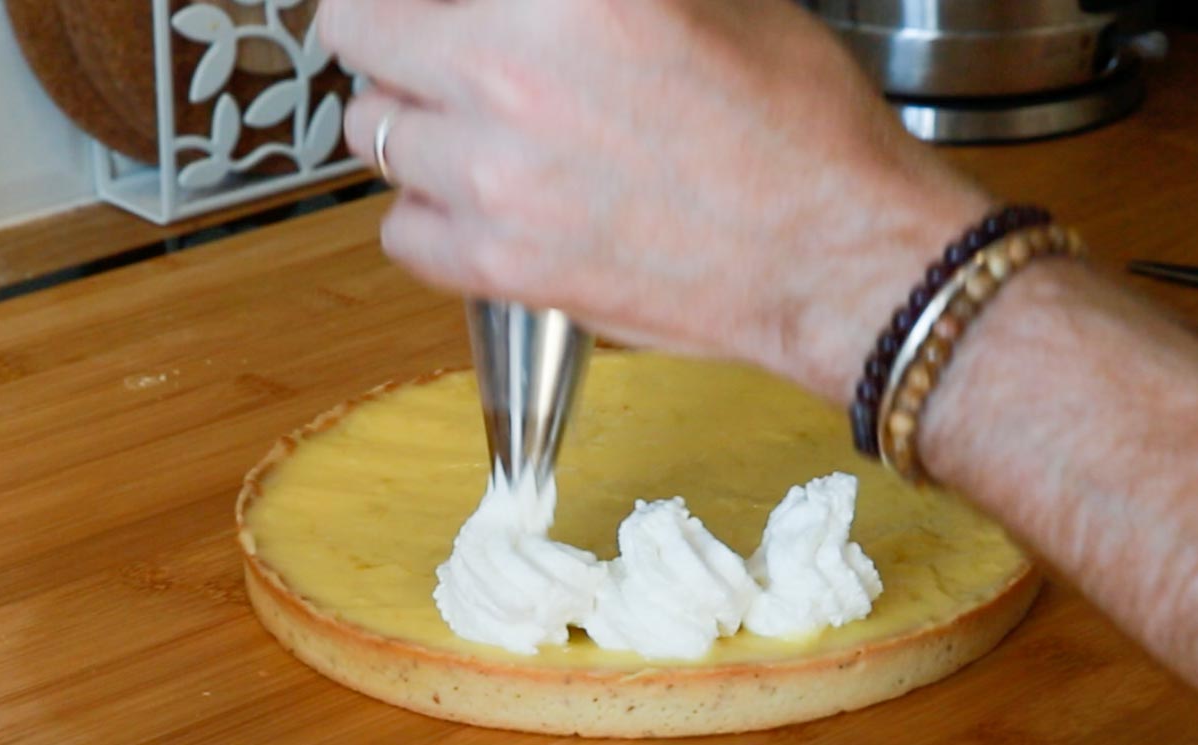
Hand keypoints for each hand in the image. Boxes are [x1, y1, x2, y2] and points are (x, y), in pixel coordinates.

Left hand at [318, 0, 990, 399]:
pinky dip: (429, 217)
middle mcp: (507, 74)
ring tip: (478, 138)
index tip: (452, 11)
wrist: (839, 259)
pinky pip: (400, 232)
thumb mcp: (713, 1)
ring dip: (415, 125)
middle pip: (359, 30)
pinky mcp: (503, 266)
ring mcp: (494, 177)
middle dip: (396, 34)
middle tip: (441, 53)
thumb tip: (544, 13)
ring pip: (371, 131)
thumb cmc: (802, 130)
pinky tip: (484, 209)